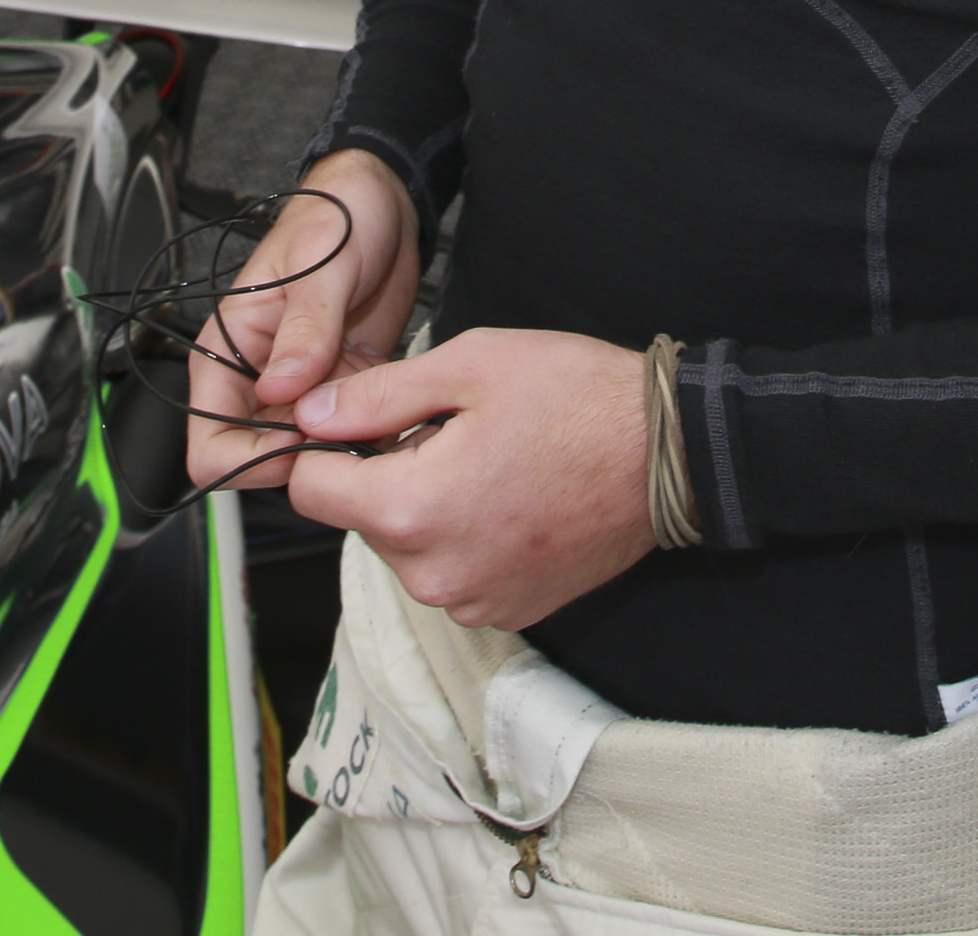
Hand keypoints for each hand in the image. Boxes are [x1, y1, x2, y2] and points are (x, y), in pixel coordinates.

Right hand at [186, 152, 418, 492]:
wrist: (385, 204)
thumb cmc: (337, 216)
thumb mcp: (322, 265)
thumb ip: (305, 329)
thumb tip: (278, 390)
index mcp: (229, 351)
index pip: (210, 444)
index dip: (250, 460)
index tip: (300, 445)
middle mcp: (259, 378)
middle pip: (257, 461)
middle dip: (301, 464)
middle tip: (348, 443)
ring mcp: (303, 389)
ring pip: (306, 456)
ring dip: (340, 456)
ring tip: (380, 433)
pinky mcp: (343, 389)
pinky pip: (346, 437)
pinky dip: (368, 441)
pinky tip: (397, 423)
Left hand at [285, 328, 654, 628]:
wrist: (669, 456)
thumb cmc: (577, 399)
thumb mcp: (469, 365)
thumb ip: (375, 396)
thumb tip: (308, 415)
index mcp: (414, 509)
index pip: (310, 490)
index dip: (324, 446)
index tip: (358, 420)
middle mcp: (434, 573)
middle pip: (360, 518)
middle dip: (387, 473)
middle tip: (451, 431)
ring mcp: (472, 601)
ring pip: (405, 547)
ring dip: (425, 506)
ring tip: (488, 462)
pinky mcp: (505, 611)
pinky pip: (450, 572)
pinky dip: (463, 537)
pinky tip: (510, 498)